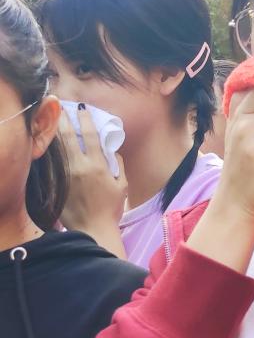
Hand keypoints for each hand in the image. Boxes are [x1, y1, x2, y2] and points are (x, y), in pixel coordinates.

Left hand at [57, 106, 127, 232]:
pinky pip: (51, 164)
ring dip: (54, 132)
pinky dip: (49, 152)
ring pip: (57, 148)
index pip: (90, 136)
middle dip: (64, 120)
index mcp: (98, 166)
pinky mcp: (56, 185)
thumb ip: (119, 165)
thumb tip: (112, 149)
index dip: (86, 120)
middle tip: (60, 108)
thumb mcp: (122, 186)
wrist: (93, 229)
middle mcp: (80, 167)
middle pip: (68, 137)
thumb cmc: (111, 209)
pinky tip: (47, 143)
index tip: (82, 108)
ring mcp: (65, 176)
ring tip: (52, 120)